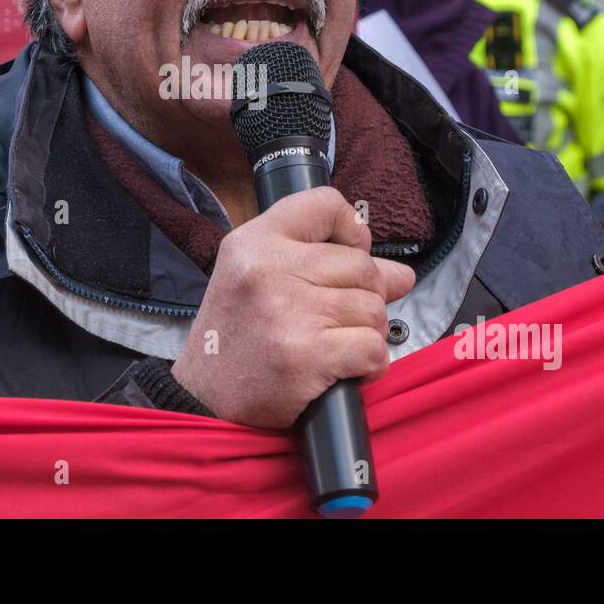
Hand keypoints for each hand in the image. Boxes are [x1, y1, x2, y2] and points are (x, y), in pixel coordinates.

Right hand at [171, 187, 415, 428]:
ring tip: (334, 346)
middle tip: (338, 321)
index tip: (350, 254)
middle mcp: (268, 269)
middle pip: (362, 266)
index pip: (325, 204)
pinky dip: (370, 365)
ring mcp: (288, 311)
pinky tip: (343, 370)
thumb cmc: (237, 337)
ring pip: (373, 309)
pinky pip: (373, 348)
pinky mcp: (306, 355)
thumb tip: (402, 275)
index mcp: (254, 242)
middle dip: (365, 297)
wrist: (202, 399)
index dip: (352, 230)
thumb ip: (326, 265)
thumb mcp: (262, 280)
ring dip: (367, 333)